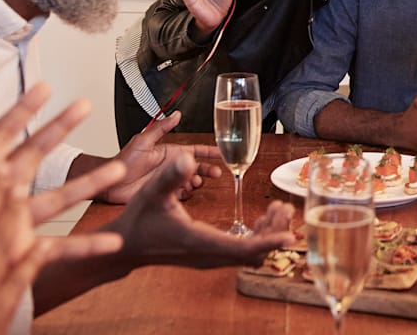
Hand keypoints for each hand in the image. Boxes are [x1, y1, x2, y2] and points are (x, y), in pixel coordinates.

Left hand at [0, 88, 125, 280]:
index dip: (21, 110)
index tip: (44, 85)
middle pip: (35, 156)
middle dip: (60, 130)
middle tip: (85, 104)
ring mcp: (9, 224)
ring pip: (58, 198)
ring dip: (89, 184)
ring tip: (120, 169)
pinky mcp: (15, 254)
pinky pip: (57, 251)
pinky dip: (86, 247)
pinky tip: (112, 243)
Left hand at [95, 109, 222, 203]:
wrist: (110, 183)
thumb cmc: (123, 160)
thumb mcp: (143, 140)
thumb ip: (161, 128)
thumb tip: (176, 113)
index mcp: (170, 152)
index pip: (195, 150)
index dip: (209, 151)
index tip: (221, 152)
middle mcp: (172, 166)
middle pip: (197, 167)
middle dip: (208, 169)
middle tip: (216, 173)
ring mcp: (169, 181)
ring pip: (191, 181)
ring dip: (197, 181)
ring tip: (196, 181)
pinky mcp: (164, 194)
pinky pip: (181, 195)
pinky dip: (187, 194)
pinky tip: (186, 191)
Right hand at [104, 154, 294, 268]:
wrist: (126, 247)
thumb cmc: (140, 219)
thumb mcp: (152, 192)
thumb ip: (171, 175)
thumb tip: (188, 158)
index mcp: (198, 241)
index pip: (242, 249)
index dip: (268, 242)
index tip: (289, 236)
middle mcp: (208, 255)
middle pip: (252, 254)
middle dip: (274, 233)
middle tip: (283, 208)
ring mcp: (210, 259)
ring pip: (249, 256)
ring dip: (267, 235)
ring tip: (276, 210)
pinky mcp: (210, 257)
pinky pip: (241, 253)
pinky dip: (257, 239)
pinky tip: (260, 221)